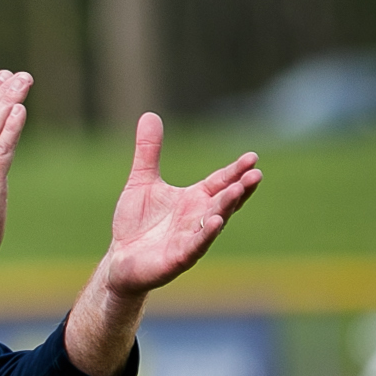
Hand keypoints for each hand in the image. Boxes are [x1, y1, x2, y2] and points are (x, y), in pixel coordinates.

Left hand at [100, 113, 262, 295]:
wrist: (119, 261)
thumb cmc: (136, 224)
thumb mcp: (141, 182)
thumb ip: (148, 152)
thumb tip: (150, 115)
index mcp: (194, 199)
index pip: (220, 182)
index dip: (235, 171)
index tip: (252, 158)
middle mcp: (198, 218)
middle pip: (224, 200)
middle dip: (239, 188)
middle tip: (256, 174)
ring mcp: (191, 239)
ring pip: (214, 221)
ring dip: (226, 207)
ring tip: (238, 191)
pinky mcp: (178, 258)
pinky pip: (195, 245)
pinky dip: (205, 234)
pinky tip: (216, 222)